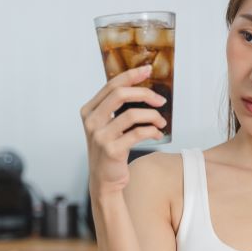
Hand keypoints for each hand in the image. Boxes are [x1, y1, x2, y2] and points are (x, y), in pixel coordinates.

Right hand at [80, 65, 167, 196]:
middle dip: (145, 93)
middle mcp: (91, 121)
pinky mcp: (112, 150)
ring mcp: (100, 136)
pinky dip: (152, 131)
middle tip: (161, 100)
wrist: (104, 180)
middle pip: (121, 94)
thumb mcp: (108, 126)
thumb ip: (117, 108)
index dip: (131, 75)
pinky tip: (157, 134)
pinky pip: (138, 133)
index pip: (111, 85)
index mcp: (89, 110)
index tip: (148, 70)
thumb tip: (144, 89)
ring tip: (162, 121)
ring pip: (132, 114)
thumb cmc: (111, 150)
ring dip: (153, 116)